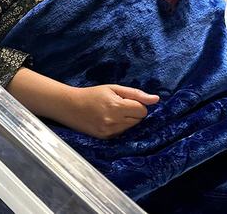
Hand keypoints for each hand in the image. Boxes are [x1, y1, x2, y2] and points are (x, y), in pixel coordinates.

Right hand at [8, 69, 158, 139]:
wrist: (69, 106)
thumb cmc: (92, 94)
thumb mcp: (113, 88)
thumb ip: (135, 94)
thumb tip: (156, 99)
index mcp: (117, 106)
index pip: (142, 111)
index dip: (137, 105)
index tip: (127, 101)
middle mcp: (114, 121)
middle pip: (138, 120)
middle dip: (133, 113)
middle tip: (118, 106)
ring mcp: (109, 132)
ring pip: (131, 128)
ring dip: (126, 121)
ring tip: (112, 113)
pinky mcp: (105, 138)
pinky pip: (122, 134)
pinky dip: (119, 128)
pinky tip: (107, 121)